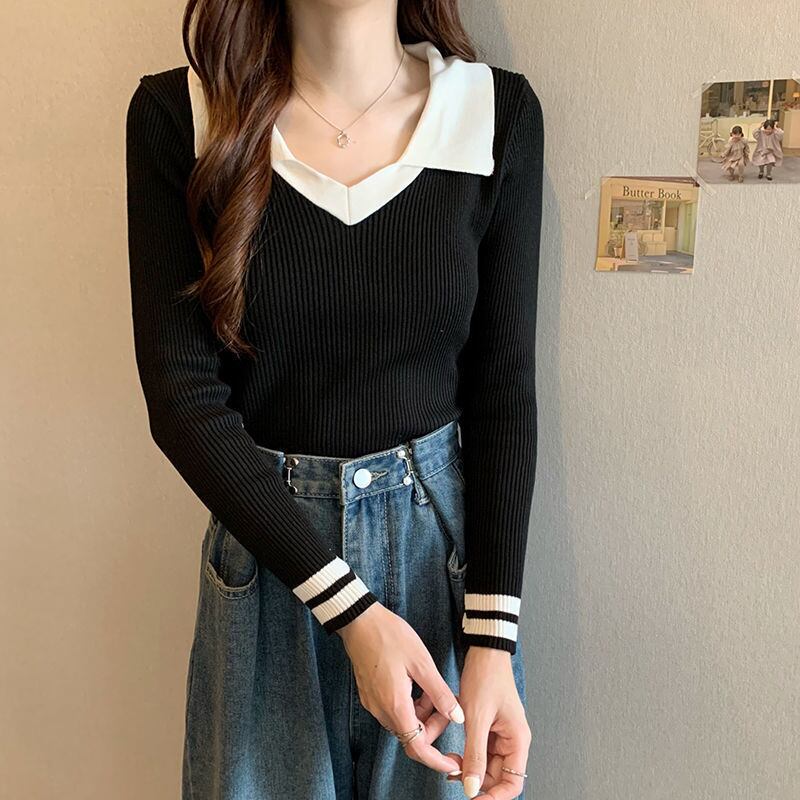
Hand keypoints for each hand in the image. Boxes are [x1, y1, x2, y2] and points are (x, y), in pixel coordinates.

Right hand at [336, 602, 463, 773]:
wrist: (359, 620)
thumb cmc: (390, 636)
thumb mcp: (422, 663)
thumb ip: (440, 694)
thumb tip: (458, 718)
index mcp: (395, 705)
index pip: (417, 748)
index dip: (437, 760)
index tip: (453, 763)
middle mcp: (381, 710)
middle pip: (412, 735)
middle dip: (434, 726)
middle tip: (449, 704)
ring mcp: (373, 703)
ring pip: (403, 722)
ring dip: (422, 713)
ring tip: (434, 689)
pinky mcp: (370, 694)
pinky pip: (393, 710)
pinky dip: (410, 705)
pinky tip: (419, 684)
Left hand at [452, 646, 530, 798]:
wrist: (484, 652)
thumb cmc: (486, 678)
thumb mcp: (477, 718)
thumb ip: (474, 754)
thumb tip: (472, 788)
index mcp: (517, 740)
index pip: (513, 784)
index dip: (494, 797)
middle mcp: (513, 740)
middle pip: (498, 777)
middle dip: (477, 781)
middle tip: (453, 778)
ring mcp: (502, 735)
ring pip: (487, 765)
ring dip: (470, 768)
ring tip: (450, 764)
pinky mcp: (490, 728)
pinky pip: (480, 750)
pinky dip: (467, 755)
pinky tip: (453, 753)